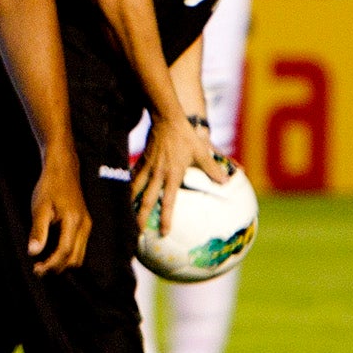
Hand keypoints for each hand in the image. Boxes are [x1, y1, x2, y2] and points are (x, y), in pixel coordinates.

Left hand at [27, 145, 90, 274]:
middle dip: (57, 268)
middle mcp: (84, 225)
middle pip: (74, 258)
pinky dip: (67, 255)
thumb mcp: (39, 207)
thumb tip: (33, 252)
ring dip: (63, 263)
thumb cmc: (49, 186)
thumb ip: (38, 231)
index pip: (64, 252)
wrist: (63, 169)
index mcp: (74, 221)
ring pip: (79, 255)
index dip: (51, 264)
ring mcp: (87, 225)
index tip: (36, 269)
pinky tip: (52, 252)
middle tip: (38, 269)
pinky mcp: (84, 224)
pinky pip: (79, 247)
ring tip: (44, 263)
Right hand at [133, 115, 224, 236]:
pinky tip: (125, 195)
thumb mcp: (202, 152)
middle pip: (146, 200)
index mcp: (173, 175)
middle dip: (141, 218)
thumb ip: (212, 169)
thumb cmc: (186, 136)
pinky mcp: (142, 161)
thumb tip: (226, 182)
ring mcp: (148, 168)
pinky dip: (129, 188)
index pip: (168, 202)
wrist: (167, 119)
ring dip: (131, 205)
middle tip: (138, 233)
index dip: (166, 218)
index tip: (163, 233)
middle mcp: (158, 174)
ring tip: (126, 217)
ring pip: (135, 190)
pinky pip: (133, 177)